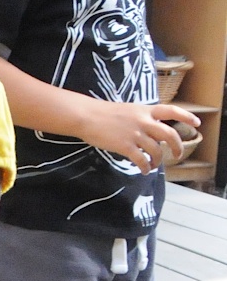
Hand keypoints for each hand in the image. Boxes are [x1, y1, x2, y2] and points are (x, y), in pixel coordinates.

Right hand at [80, 100, 200, 173]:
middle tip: (176, 155)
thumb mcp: (127, 110)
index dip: (186, 117)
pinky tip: (144, 170)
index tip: (197, 123)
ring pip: (156, 150)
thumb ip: (141, 118)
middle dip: (177, 147)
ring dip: (158, 160)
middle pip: (170, 135)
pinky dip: (145, 167)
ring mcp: (134, 134)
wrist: (84, 116)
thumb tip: (152, 131)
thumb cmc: (102, 112)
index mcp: (144, 110)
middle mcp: (143, 121)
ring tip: (154, 165)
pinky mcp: (125, 145)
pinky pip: (141, 160)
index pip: (171, 110)